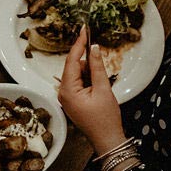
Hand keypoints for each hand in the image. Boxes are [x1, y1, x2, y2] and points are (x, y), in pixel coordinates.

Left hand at [58, 27, 124, 149]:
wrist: (107, 140)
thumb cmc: (105, 118)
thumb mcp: (103, 89)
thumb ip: (98, 67)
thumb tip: (94, 48)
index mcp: (67, 90)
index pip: (71, 60)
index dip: (79, 44)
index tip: (84, 30)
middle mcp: (63, 93)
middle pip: (74, 67)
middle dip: (89, 65)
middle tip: (102, 74)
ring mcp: (67, 97)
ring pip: (78, 75)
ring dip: (90, 74)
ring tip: (101, 88)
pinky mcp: (73, 100)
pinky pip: (79, 83)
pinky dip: (89, 81)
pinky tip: (98, 89)